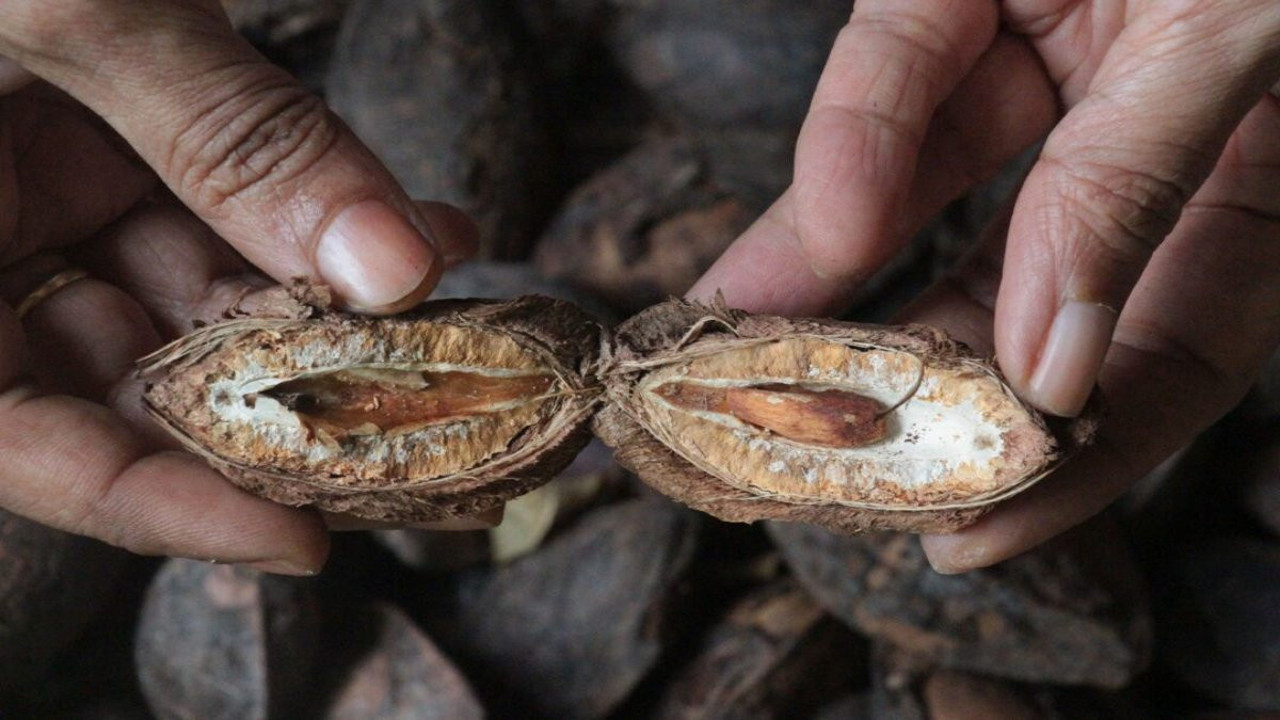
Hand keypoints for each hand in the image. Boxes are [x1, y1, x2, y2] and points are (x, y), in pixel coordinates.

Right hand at [0, 1, 478, 572]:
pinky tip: (415, 226)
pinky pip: (221, 200)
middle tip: (426, 421)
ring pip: (202, 290)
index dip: (160, 508)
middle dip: (292, 397)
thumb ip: (224, 132)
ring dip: (332, 303)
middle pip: (137, 377)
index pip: (29, 447)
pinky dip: (316, 215)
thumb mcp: (62, 4)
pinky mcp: (102, 129)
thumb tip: (391, 266)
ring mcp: (39, 187)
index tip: (305, 539)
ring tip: (450, 310)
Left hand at [691, 0, 1279, 569]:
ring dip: (832, 294)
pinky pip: (885, 69)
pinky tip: (789, 244)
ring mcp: (1039, 66)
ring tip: (751, 380)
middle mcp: (1132, 140)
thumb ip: (1126, 187)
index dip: (1073, 461)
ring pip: (923, 207)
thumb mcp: (1212, 44)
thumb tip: (1049, 361)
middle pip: (1017, 303)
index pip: (1168, 358)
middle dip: (913, 390)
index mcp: (1244, 178)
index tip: (961, 533)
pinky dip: (843, 148)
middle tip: (818, 469)